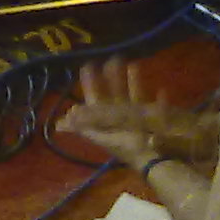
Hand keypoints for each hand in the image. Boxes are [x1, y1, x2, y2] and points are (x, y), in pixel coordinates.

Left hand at [59, 57, 206, 171]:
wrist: (154, 161)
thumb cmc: (128, 147)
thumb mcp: (102, 136)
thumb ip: (84, 128)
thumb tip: (60, 122)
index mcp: (105, 120)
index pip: (94, 99)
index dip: (90, 84)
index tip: (88, 66)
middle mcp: (118, 118)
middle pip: (113, 94)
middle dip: (111, 77)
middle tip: (112, 58)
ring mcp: (136, 119)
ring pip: (131, 96)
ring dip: (130, 81)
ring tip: (131, 63)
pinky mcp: (154, 121)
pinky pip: (153, 106)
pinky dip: (155, 98)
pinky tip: (159, 88)